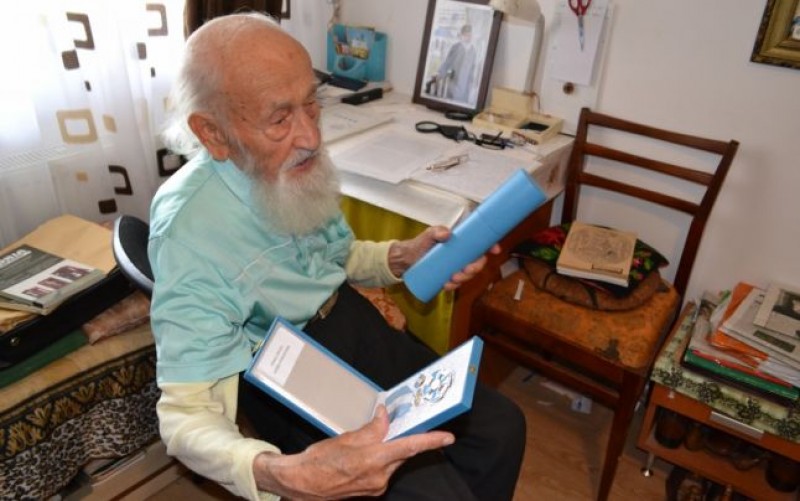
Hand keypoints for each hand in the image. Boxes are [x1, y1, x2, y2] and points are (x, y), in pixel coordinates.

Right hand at [252, 406, 453, 498]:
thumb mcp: (346, 439)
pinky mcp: (372, 491)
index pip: (408, 447)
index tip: (447, 436)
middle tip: (408, 425)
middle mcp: (378, 477)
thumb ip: (372, 429)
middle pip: (402, 454)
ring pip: (394, 461)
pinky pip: (385, 470)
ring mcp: (376, 487)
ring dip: (391, 449)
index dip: (430, 441)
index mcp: (372, 460)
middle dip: (406, 439)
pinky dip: (383, 459)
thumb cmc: (318, 461)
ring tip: (374, 438)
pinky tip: (369, 452)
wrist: (301, 484)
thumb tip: (386, 417)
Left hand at [388, 226, 499, 290]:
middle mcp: (460, 255)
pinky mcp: (448, 276)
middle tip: (466, 270)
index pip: (480, 244)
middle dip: (476, 268)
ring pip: (468, 274)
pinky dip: (453, 286)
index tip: (495, 250)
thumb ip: (436, 231)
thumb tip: (446, 234)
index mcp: (460, 242)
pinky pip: (455, 283)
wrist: (405, 259)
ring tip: (453, 279)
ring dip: (464, 279)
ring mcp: (455, 266)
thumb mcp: (428, 235)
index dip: (491, 246)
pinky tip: (447, 285)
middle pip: (477, 262)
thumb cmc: (419, 244)